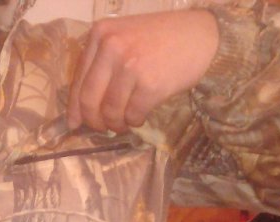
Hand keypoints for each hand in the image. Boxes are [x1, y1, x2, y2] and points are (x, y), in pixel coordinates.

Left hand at [67, 10, 219, 132]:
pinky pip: (132, 115)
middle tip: (101, 128)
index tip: (75, 124)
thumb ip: (101, 65)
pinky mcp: (150, 84)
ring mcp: (130, 65)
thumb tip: (79, 111)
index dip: (75, 108)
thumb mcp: (124, 38)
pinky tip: (139, 117)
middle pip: (89, 99)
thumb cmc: (161, 40)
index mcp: (100, 34)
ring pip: (110, 111)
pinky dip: (133, 121)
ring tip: (124, 122)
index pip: (78, 80)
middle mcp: (112, 46)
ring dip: (116, 124)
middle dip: (94, 121)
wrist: (204, 35)